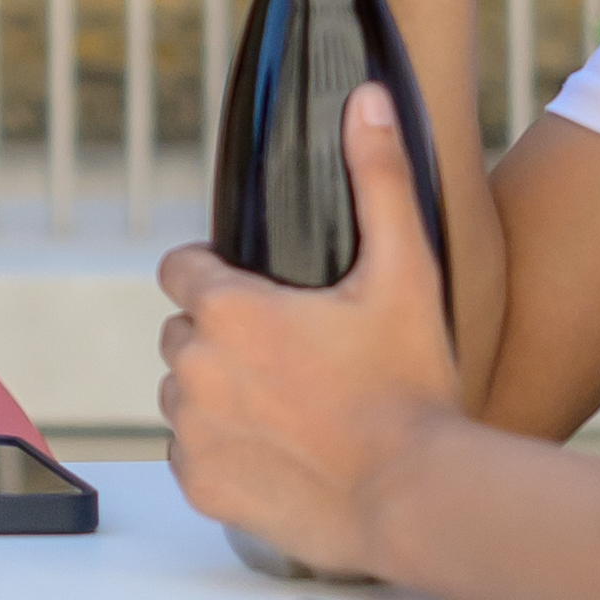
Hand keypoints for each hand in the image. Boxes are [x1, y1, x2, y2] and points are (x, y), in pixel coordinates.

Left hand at [156, 88, 463, 570]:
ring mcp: (191, 431)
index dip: (217, 276)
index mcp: (228, 310)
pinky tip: (281, 451)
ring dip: (222, 392)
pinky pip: (192, 452)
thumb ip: (378, 179)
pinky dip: (224, 450)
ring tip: (292, 405)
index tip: (264, 296)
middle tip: (294, 356)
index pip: (181, 269)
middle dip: (226, 337)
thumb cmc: (412, 389)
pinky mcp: (198, 485)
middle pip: (185, 332)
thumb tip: (368, 100)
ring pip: (186, 393)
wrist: (417, 499)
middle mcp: (194, 368)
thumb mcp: (405, 273)